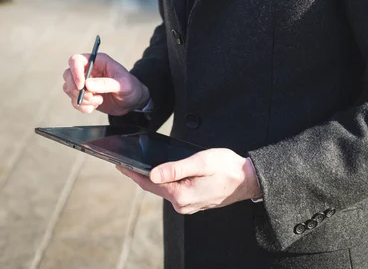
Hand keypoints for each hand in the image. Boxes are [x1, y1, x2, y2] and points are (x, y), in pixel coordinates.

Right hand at [63, 52, 149, 115]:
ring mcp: (85, 83)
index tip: (82, 85)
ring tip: (98, 101)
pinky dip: (82, 106)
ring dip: (81, 99)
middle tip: (90, 96)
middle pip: (68, 75)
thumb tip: (87, 84)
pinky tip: (95, 106)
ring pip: (69, 89)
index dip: (75, 72)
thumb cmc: (131, 87)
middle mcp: (89, 70)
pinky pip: (74, 101)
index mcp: (98, 61)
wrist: (133, 101)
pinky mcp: (84, 95)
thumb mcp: (123, 84)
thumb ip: (106, 84)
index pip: (76, 60)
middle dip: (76, 88)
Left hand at [116, 148, 261, 212]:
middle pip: (154, 188)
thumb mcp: (200, 162)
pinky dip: (164, 182)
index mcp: (181, 195)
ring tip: (138, 166)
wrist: (247, 180)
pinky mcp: (193, 202)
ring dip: (151, 179)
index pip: (149, 184)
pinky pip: (173, 191)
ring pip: (163, 190)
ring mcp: (188, 205)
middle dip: (139, 175)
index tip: (119, 164)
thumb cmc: (227, 167)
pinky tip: (160, 173)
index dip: (133, 173)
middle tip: (124, 163)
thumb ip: (175, 169)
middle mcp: (182, 205)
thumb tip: (152, 174)